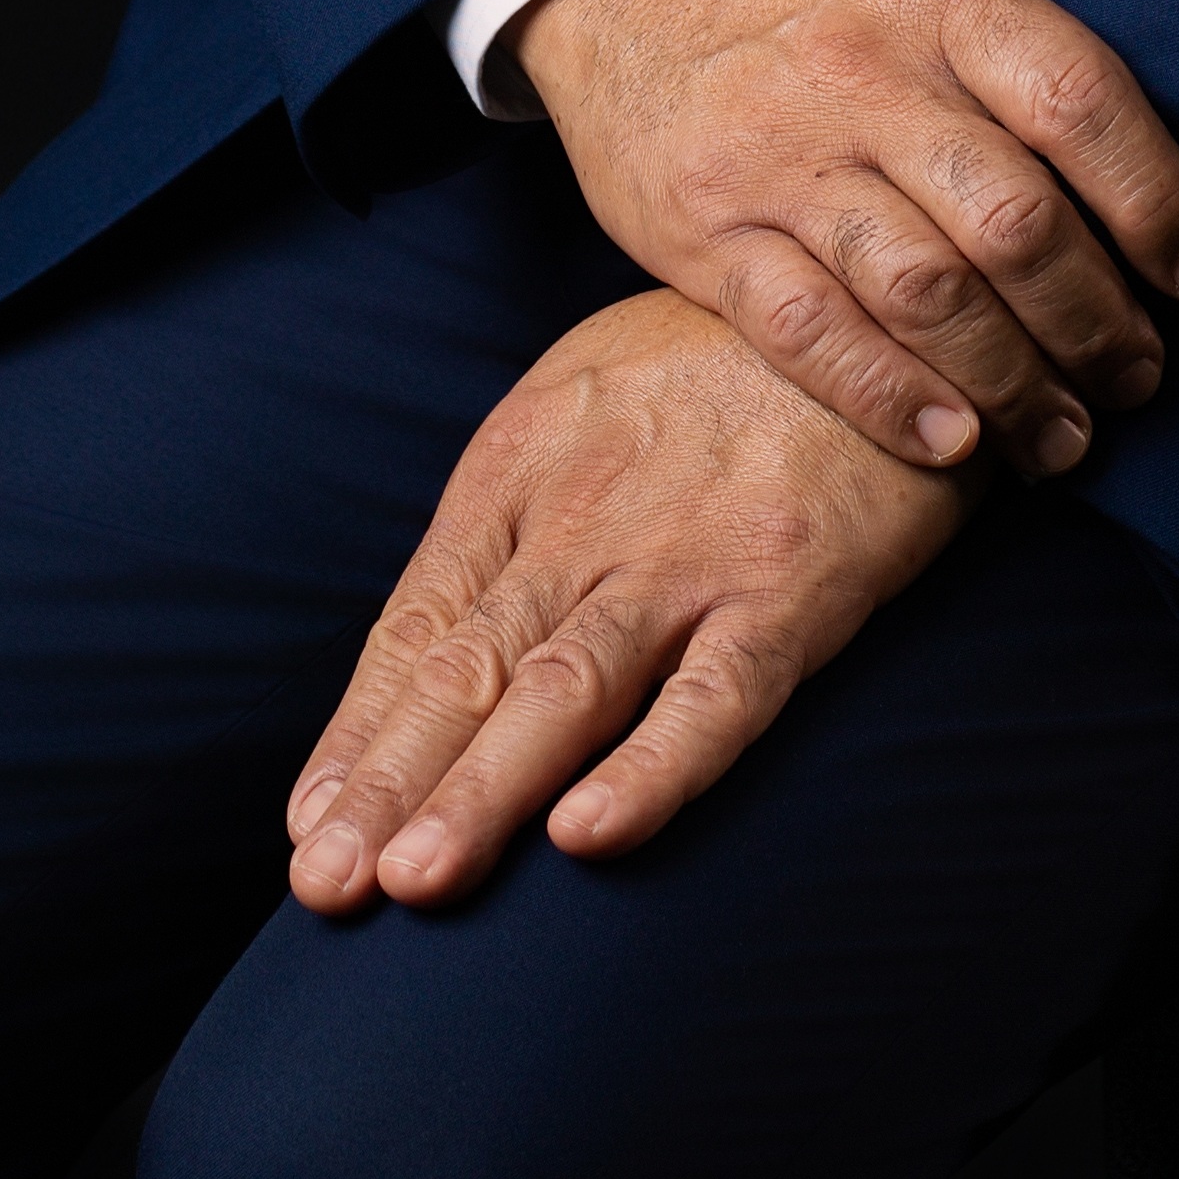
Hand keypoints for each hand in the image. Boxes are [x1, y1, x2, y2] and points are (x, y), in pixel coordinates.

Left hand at [283, 292, 960, 911]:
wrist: (869, 294)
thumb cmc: (716, 361)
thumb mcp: (584, 398)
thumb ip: (517, 511)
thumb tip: (435, 636)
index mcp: (522, 466)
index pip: (420, 622)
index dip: (362, 731)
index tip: (309, 827)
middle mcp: (586, 519)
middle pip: (470, 666)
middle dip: (390, 782)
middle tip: (326, 884)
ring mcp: (687, 558)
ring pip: (565, 687)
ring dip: (484, 787)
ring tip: (417, 881)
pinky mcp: (791, 589)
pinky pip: (716, 693)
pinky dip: (651, 764)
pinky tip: (591, 833)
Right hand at [510, 0, 1178, 482]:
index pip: (1077, 98)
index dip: (1157, 196)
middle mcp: (862, 75)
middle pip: (1011, 218)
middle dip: (1097, 318)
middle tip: (1142, 372)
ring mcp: (782, 163)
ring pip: (923, 291)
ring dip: (1015, 380)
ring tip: (1069, 431)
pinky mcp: (712, 240)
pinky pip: (812, 335)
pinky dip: (890, 397)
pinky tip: (955, 439)